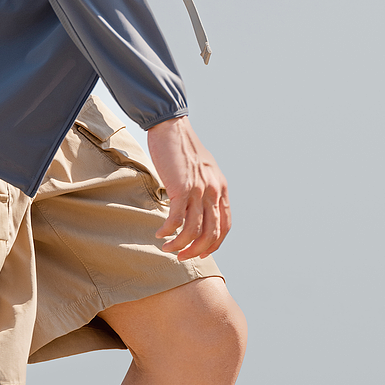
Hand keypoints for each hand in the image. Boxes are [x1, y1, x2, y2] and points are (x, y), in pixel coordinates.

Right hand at [146, 117, 230, 258]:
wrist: (172, 128)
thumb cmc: (183, 149)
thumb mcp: (202, 171)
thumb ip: (204, 188)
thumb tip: (195, 208)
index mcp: (221, 188)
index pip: (225, 225)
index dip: (214, 244)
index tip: (201, 253)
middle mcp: (213, 191)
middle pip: (211, 233)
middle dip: (196, 250)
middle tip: (182, 256)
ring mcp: (199, 190)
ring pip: (193, 230)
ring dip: (180, 244)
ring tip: (167, 248)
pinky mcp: (181, 188)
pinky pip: (176, 219)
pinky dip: (168, 230)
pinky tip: (160, 233)